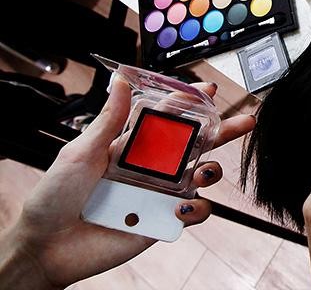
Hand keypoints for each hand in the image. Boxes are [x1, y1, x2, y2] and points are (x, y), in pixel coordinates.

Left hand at [0, 77, 255, 288]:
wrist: (46, 246)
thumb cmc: (54, 197)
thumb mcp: (80, 152)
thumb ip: (109, 120)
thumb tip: (121, 81)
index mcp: (131, 146)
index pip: (168, 118)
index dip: (190, 103)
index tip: (208, 90)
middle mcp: (151, 168)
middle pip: (196, 145)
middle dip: (224, 132)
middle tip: (247, 121)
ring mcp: (159, 195)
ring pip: (200, 177)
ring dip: (211, 171)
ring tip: (204, 173)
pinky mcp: (163, 222)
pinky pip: (193, 213)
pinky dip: (196, 208)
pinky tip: (181, 206)